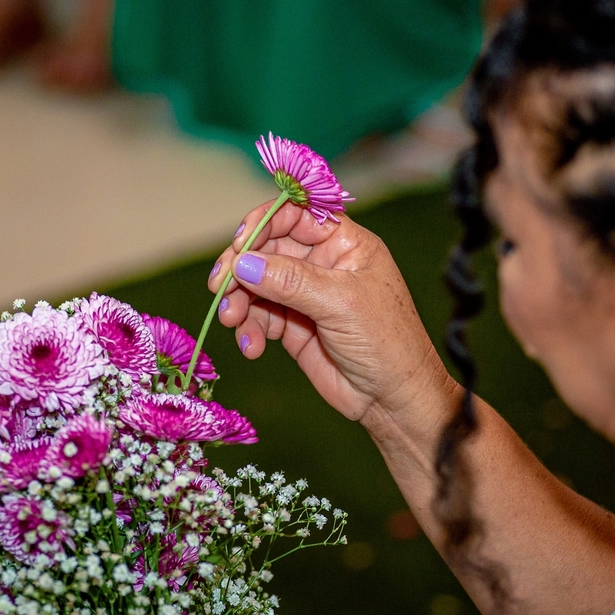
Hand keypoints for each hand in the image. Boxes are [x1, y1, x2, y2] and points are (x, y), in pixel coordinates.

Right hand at [209, 200, 452, 421]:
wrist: (393, 399)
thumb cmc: (386, 340)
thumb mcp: (341, 303)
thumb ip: (291, 280)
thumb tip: (243, 262)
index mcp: (344, 243)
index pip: (297, 214)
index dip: (265, 221)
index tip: (240, 242)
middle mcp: (322, 263)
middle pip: (268, 248)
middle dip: (241, 266)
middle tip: (220, 285)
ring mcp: (305, 294)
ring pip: (257, 283)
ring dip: (238, 300)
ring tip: (232, 321)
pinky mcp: (292, 325)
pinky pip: (258, 316)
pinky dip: (248, 329)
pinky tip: (252, 348)